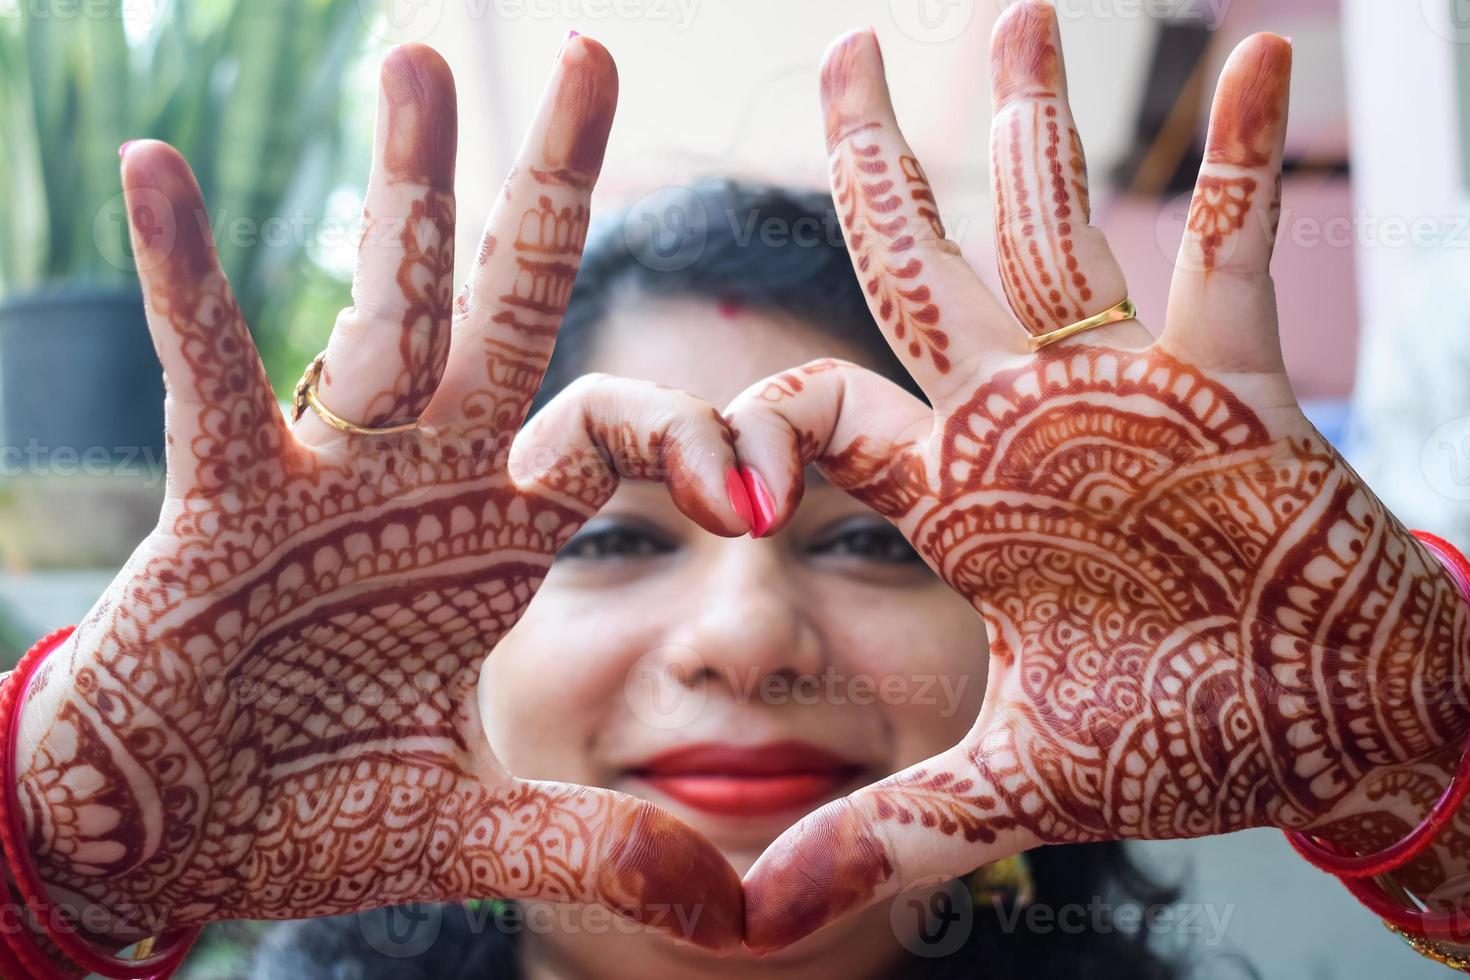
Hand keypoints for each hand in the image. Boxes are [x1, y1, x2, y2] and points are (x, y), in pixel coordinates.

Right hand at [14, 39, 745, 949]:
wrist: (176, 835)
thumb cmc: (313, 815)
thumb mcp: (470, 830)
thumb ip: (591, 847)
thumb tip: (731, 911)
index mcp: (496, 539)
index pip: (610, 432)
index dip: (689, 437)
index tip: (755, 483)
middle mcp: (423, 478)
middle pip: (505, 307)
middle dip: (546, 190)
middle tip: (595, 58)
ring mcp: (323, 474)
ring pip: (377, 304)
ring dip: (401, 188)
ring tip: (420, 59)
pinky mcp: (221, 496)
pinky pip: (208, 370)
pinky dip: (187, 279)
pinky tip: (162, 171)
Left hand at [731, 4, 1469, 949]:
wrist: (1323, 724)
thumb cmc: (1183, 735)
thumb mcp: (1021, 784)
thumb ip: (890, 827)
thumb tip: (755, 919)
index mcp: (955, 497)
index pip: (800, 416)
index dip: (709, 424)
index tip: (602, 439)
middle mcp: (1022, 423)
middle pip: (919, 270)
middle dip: (875, 170)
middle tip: (839, 58)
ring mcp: (1126, 394)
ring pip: (1057, 237)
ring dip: (1036, 129)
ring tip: (1010, 16)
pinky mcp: (1236, 393)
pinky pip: (1235, 260)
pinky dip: (1245, 169)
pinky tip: (1263, 61)